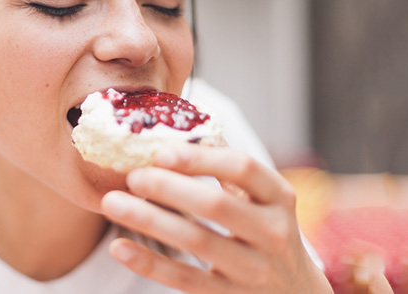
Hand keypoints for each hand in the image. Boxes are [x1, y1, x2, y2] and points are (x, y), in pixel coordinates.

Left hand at [101, 145, 332, 292]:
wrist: (294, 293)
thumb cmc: (264, 229)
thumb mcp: (263, 199)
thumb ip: (229, 170)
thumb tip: (175, 131)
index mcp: (278, 196)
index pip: (242, 168)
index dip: (201, 158)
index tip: (161, 151)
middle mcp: (272, 232)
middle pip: (216, 205)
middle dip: (170, 188)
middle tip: (132, 176)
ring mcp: (252, 268)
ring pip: (196, 242)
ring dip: (149, 220)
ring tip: (112, 203)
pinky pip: (184, 279)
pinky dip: (149, 263)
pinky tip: (119, 247)